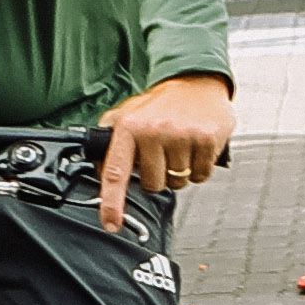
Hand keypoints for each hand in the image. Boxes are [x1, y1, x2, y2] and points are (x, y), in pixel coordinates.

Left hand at [93, 72, 234, 217]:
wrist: (196, 81)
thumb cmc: (161, 103)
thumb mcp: (127, 114)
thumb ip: (109, 140)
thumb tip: (97, 168)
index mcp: (129, 127)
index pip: (115, 173)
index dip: (112, 203)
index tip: (111, 224)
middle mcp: (153, 131)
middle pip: (152, 185)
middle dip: (158, 175)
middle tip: (163, 153)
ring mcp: (181, 136)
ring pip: (177, 183)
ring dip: (180, 171)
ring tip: (180, 146)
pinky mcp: (206, 140)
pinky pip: (200, 176)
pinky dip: (199, 168)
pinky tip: (195, 148)